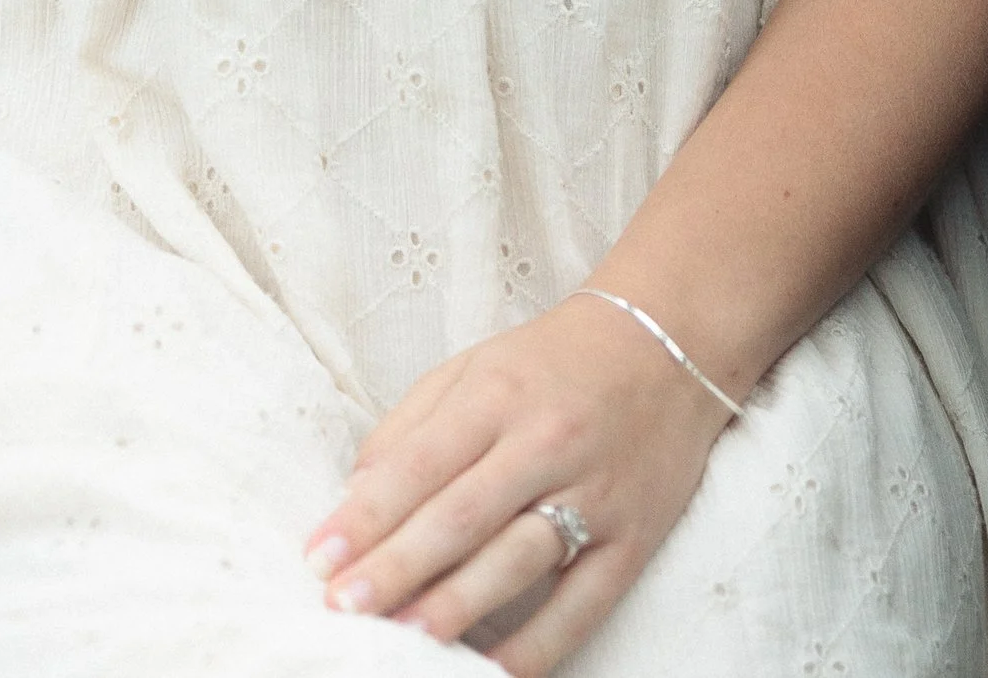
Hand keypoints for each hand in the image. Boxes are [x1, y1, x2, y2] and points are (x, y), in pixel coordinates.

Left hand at [306, 291, 730, 667]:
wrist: (669, 343)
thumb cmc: (555, 362)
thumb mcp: (476, 367)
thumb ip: (412, 427)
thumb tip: (354, 497)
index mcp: (499, 394)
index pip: (422, 461)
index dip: (367, 514)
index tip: (318, 558)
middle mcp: (546, 442)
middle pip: (462, 515)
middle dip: (396, 566)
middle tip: (342, 608)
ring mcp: (594, 493)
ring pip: (516, 559)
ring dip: (454, 606)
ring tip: (399, 641)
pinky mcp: (631, 539)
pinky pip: (580, 605)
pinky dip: (536, 646)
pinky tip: (489, 671)